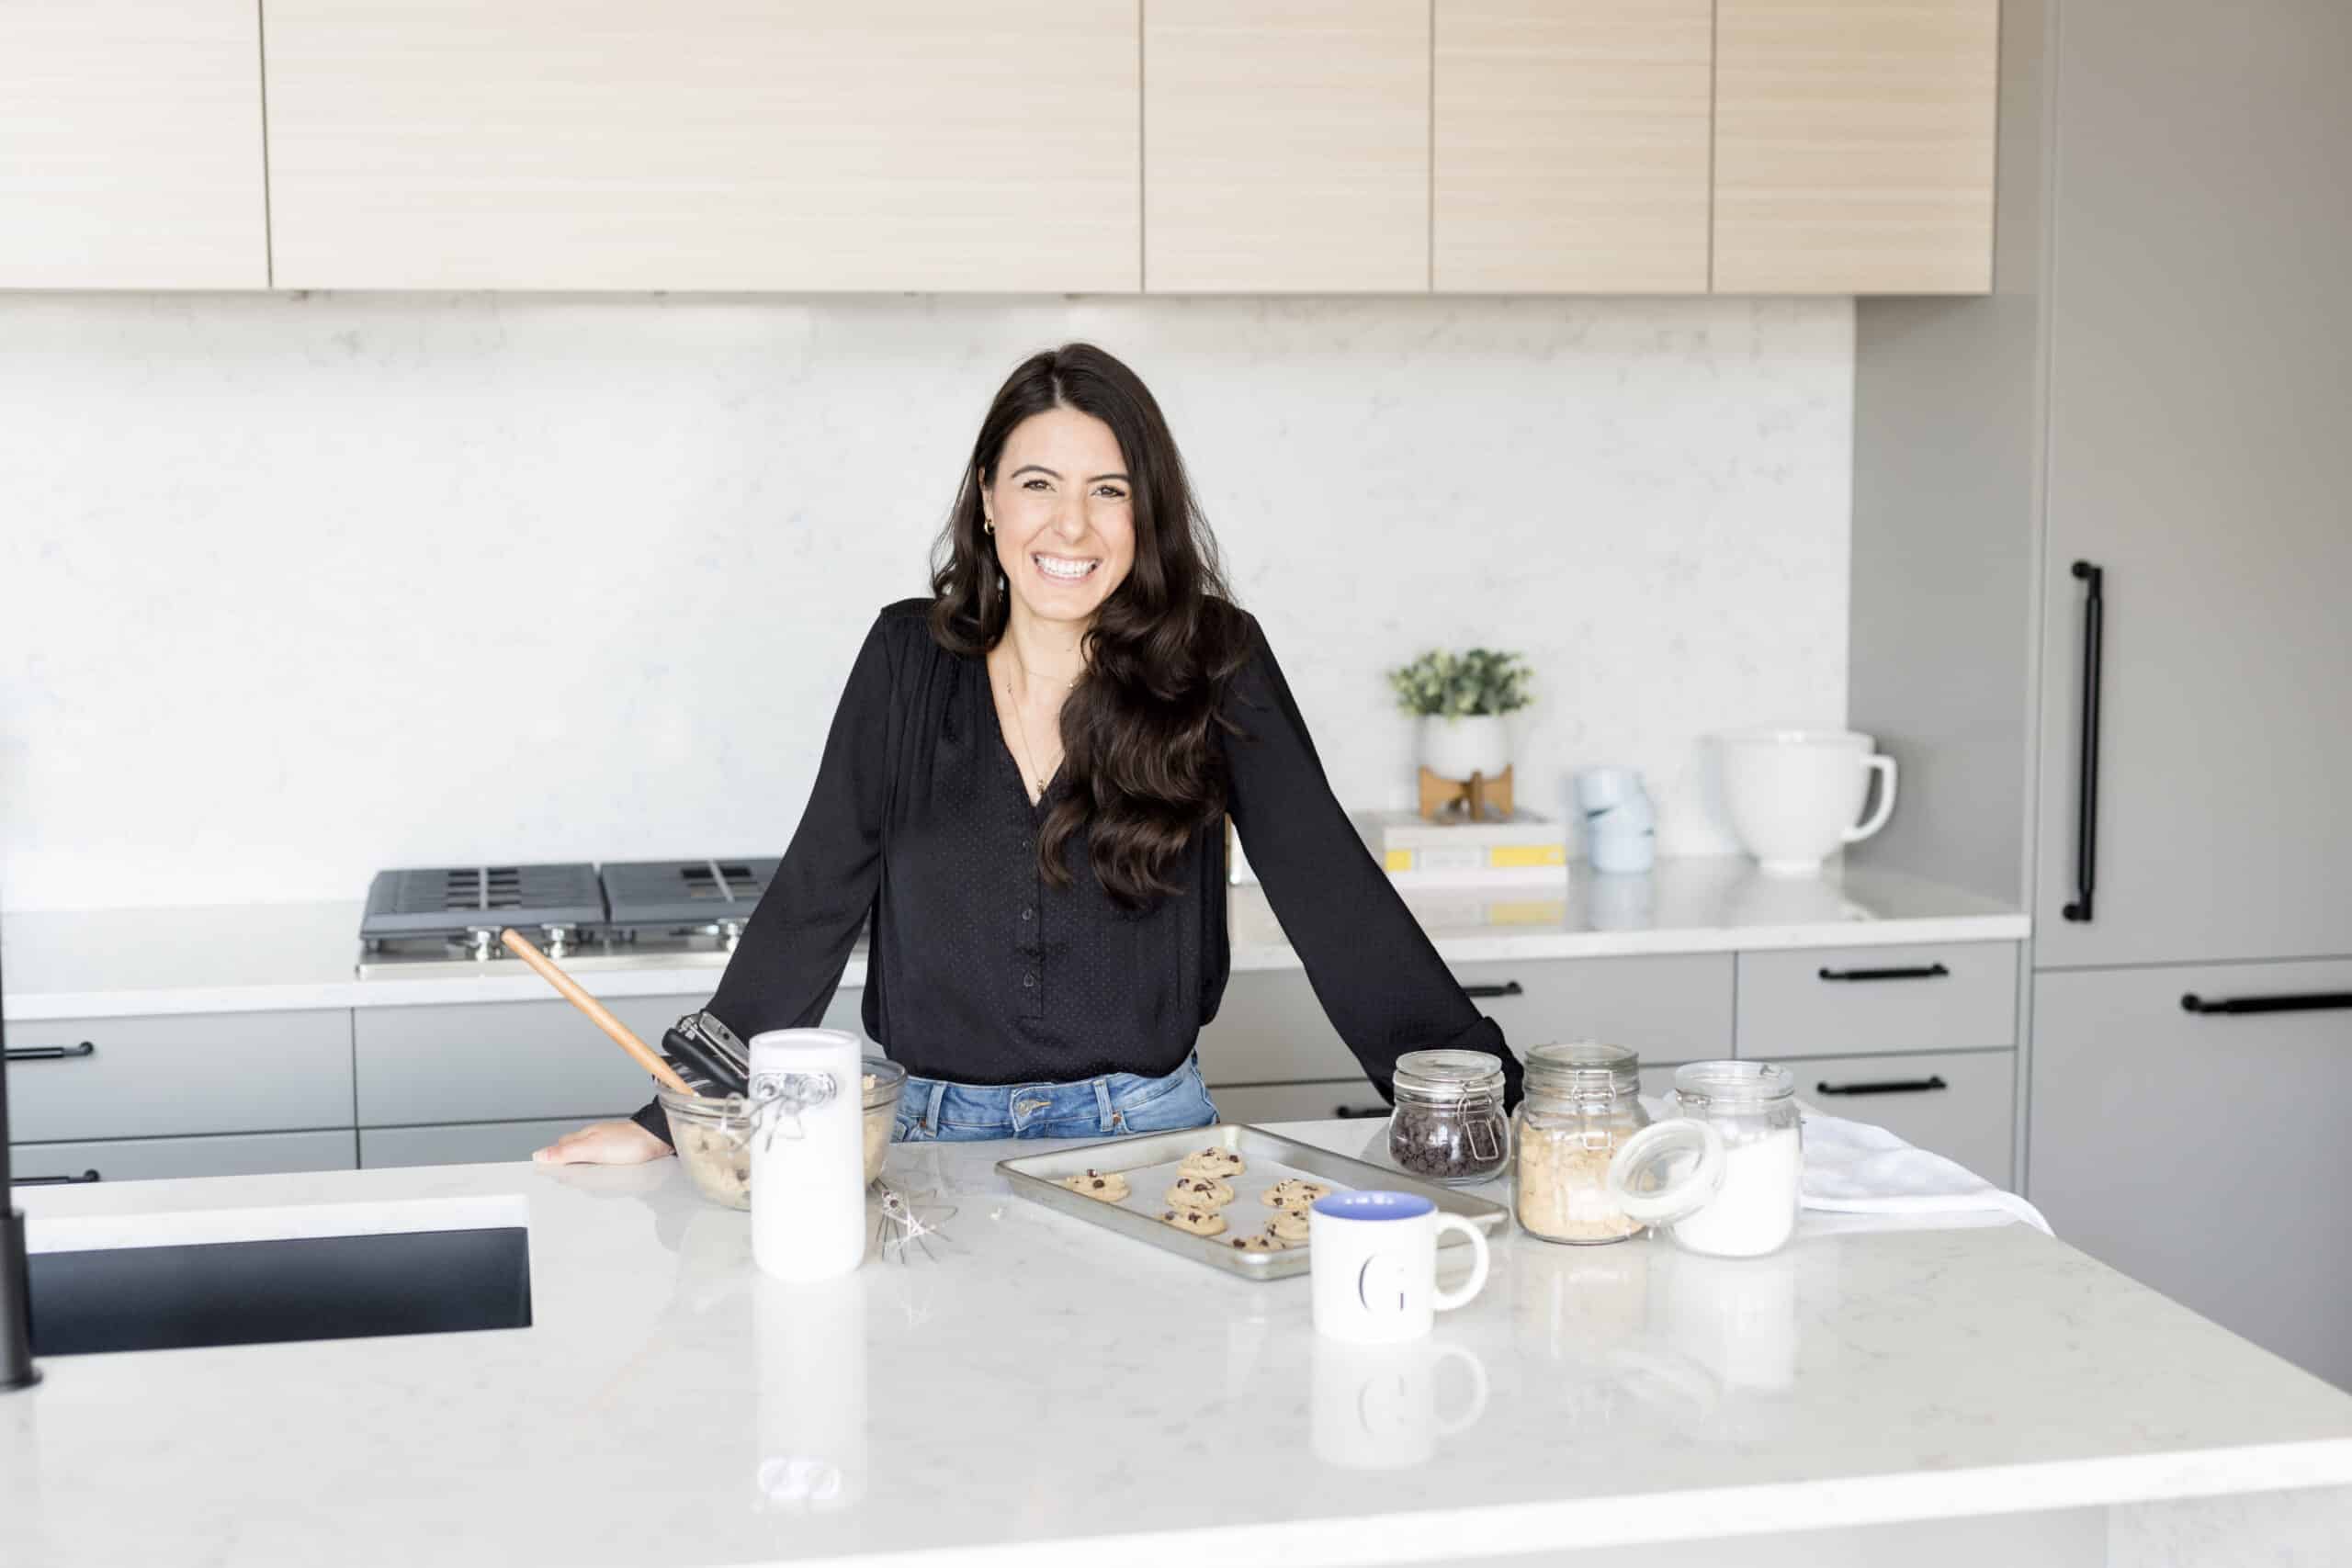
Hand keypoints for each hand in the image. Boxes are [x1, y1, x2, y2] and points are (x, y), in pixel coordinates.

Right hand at [532, 1119, 671, 1166]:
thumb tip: (539, 1154)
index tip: (541, 1169)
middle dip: (563, 1161)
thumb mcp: (592, 1149)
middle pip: (572, 1150)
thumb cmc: (630, 1142)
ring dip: (581, 1165)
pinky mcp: (622, 1152)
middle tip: (554, 1176)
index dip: (550, 1157)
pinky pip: (603, 1160)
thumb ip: (566, 1152)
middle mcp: (595, 1138)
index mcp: (584, 1137)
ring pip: (588, 1155)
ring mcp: (609, 1144)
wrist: (658, 1139)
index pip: (560, 1147)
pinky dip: (597, 1167)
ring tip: (572, 1178)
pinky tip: (599, 1173)